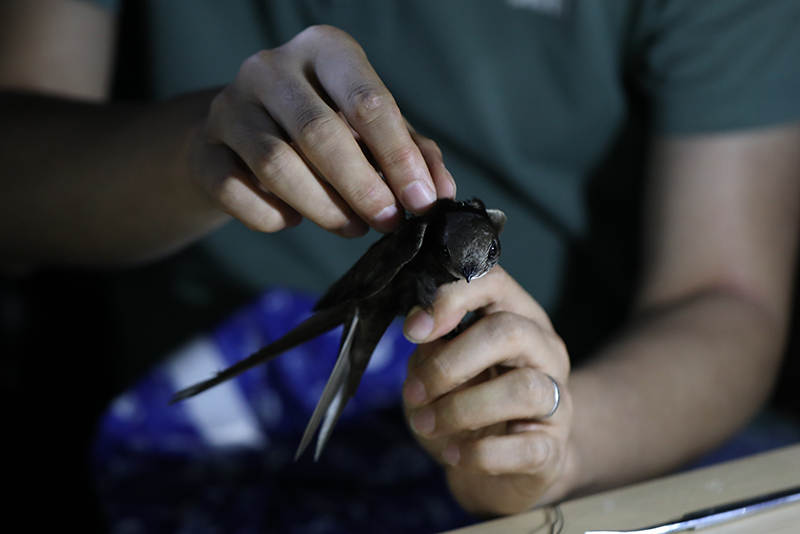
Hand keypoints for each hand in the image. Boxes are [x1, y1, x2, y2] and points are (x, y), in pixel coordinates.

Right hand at [189, 25, 454, 236]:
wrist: (243, 134)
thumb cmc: (323, 127)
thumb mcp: (371, 130)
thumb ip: (409, 153)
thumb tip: (440, 192)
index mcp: (323, 50)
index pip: (367, 101)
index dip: (398, 157)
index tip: (422, 202)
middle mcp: (270, 68)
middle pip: (319, 133)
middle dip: (361, 187)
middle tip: (387, 222)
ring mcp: (229, 106)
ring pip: (276, 165)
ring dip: (322, 207)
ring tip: (352, 227)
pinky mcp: (202, 148)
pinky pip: (236, 191)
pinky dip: (271, 216)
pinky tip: (292, 219)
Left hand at [402, 267, 571, 515]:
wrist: (501, 469)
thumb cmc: (466, 404)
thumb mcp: (440, 371)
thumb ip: (433, 349)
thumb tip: (423, 335)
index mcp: (516, 317)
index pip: (494, 282)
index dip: (452, 298)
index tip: (414, 329)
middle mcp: (544, 350)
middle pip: (508, 332)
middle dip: (450, 362)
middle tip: (414, 391)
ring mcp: (556, 399)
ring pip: (521, 389)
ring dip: (461, 409)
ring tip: (425, 425)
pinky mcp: (553, 448)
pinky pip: (523, 448)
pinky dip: (479, 453)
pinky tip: (452, 455)